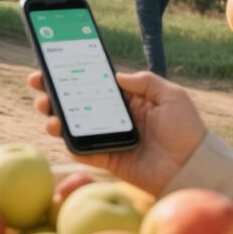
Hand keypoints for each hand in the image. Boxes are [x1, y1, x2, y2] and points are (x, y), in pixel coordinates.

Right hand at [29, 70, 206, 195]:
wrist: (193, 167)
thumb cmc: (187, 130)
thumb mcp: (171, 96)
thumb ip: (145, 82)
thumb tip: (115, 75)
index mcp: (128, 100)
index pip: (94, 84)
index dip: (72, 75)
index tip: (51, 66)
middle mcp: (115, 117)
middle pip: (77, 103)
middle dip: (55, 94)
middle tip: (39, 87)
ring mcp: (109, 138)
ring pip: (75, 126)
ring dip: (56, 118)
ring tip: (48, 112)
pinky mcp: (108, 159)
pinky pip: (83, 151)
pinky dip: (70, 144)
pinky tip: (62, 134)